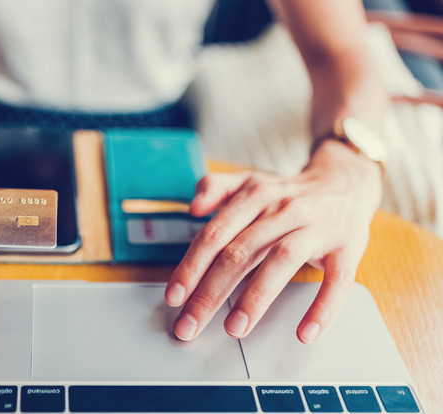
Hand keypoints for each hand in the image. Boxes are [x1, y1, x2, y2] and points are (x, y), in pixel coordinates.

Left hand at [165, 140, 382, 342]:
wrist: (347, 181)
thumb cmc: (289, 193)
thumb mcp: (251, 181)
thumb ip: (216, 187)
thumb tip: (193, 207)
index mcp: (255, 196)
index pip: (215, 234)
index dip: (191, 266)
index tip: (174, 297)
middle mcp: (283, 210)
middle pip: (240, 252)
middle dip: (210, 292)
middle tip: (190, 325)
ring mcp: (317, 228)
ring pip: (281, 261)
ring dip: (255, 297)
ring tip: (234, 328)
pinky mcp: (347, 247)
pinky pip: (337, 280)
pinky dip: (323, 307)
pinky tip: (305, 332)